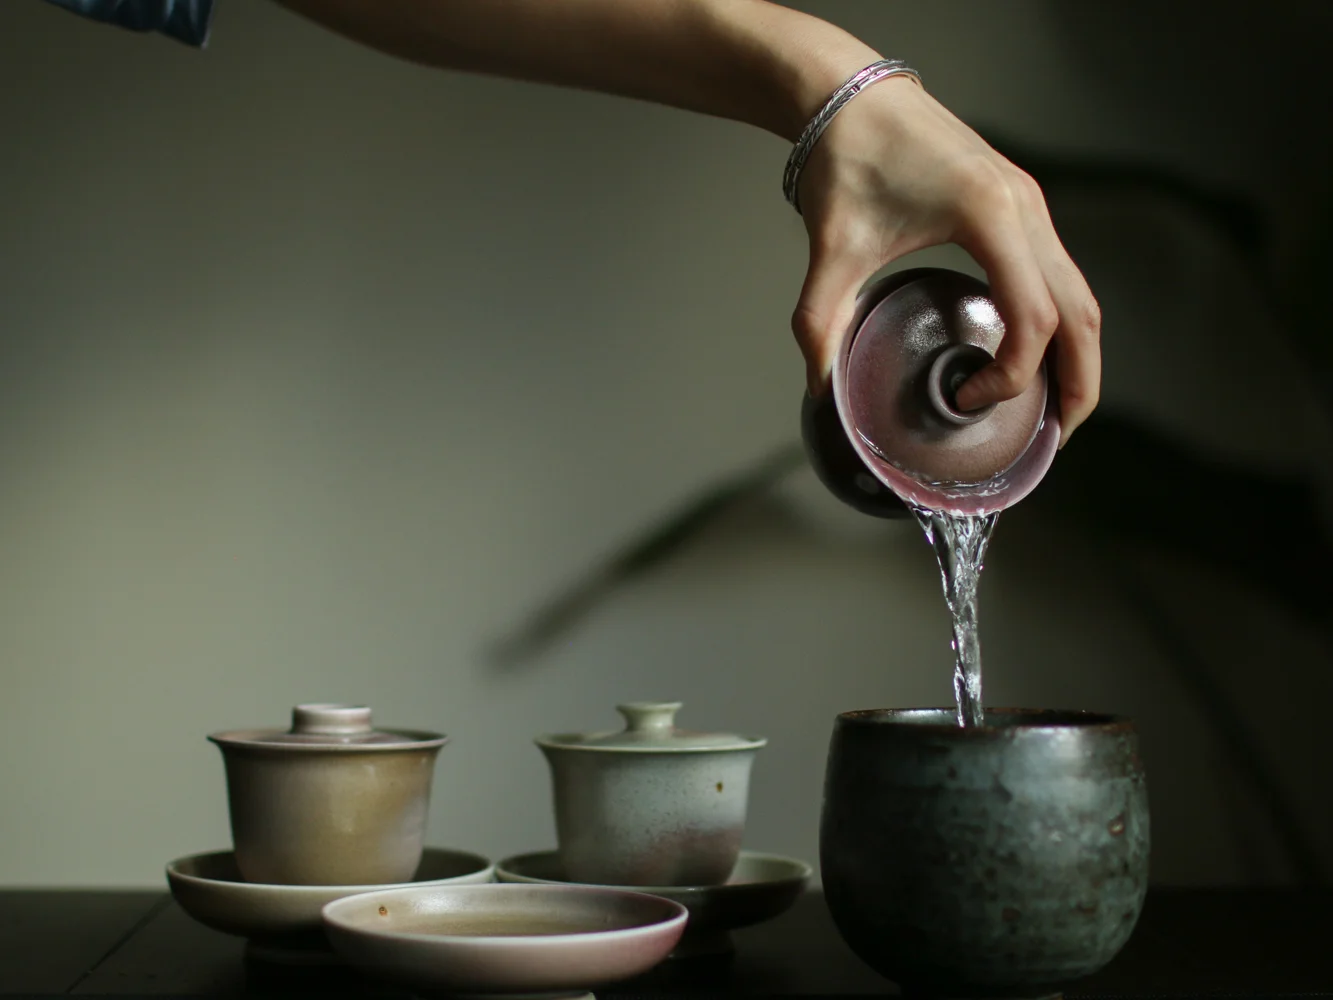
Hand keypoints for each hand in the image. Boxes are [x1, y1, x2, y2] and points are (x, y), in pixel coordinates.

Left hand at [790, 76, 1100, 446]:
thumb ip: (820, 321)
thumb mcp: (832, 248)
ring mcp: (1031, 203)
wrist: (854, 97)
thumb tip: (819, 385)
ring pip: (1080, 293)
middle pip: (1081, 313)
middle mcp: (1026, 208)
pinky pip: (1060, 273)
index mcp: (991, 215)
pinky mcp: (1021, 203)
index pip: (1033, 317)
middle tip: (1056, 437)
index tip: (967, 398)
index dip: (1012, 373)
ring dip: (1077, 354)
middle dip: (1078, 381)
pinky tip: (1035, 353)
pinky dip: (1061, 321)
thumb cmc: (848, 158)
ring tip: (1055, 407)